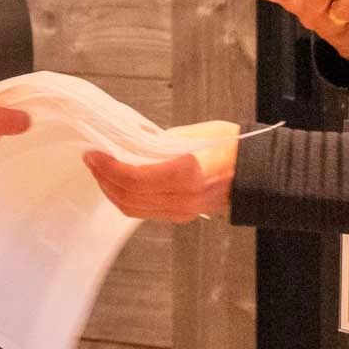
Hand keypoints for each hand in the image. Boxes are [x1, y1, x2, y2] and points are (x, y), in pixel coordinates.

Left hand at [83, 120, 239, 222]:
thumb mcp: (194, 133)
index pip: (134, 178)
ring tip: (101, 171)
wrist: (256, 171)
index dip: (109, 167)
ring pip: (133, 209)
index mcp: (186, 174)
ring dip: (112, 190)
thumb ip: (160, 140)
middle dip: (105, 178)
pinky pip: (145, 211)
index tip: (94, 154)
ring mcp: (182, 211)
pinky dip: (127, 198)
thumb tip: (131, 139)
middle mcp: (182, 199)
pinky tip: (120, 182)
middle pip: (129, 197)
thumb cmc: (231, 146)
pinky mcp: (181, 215)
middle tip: (92, 160)